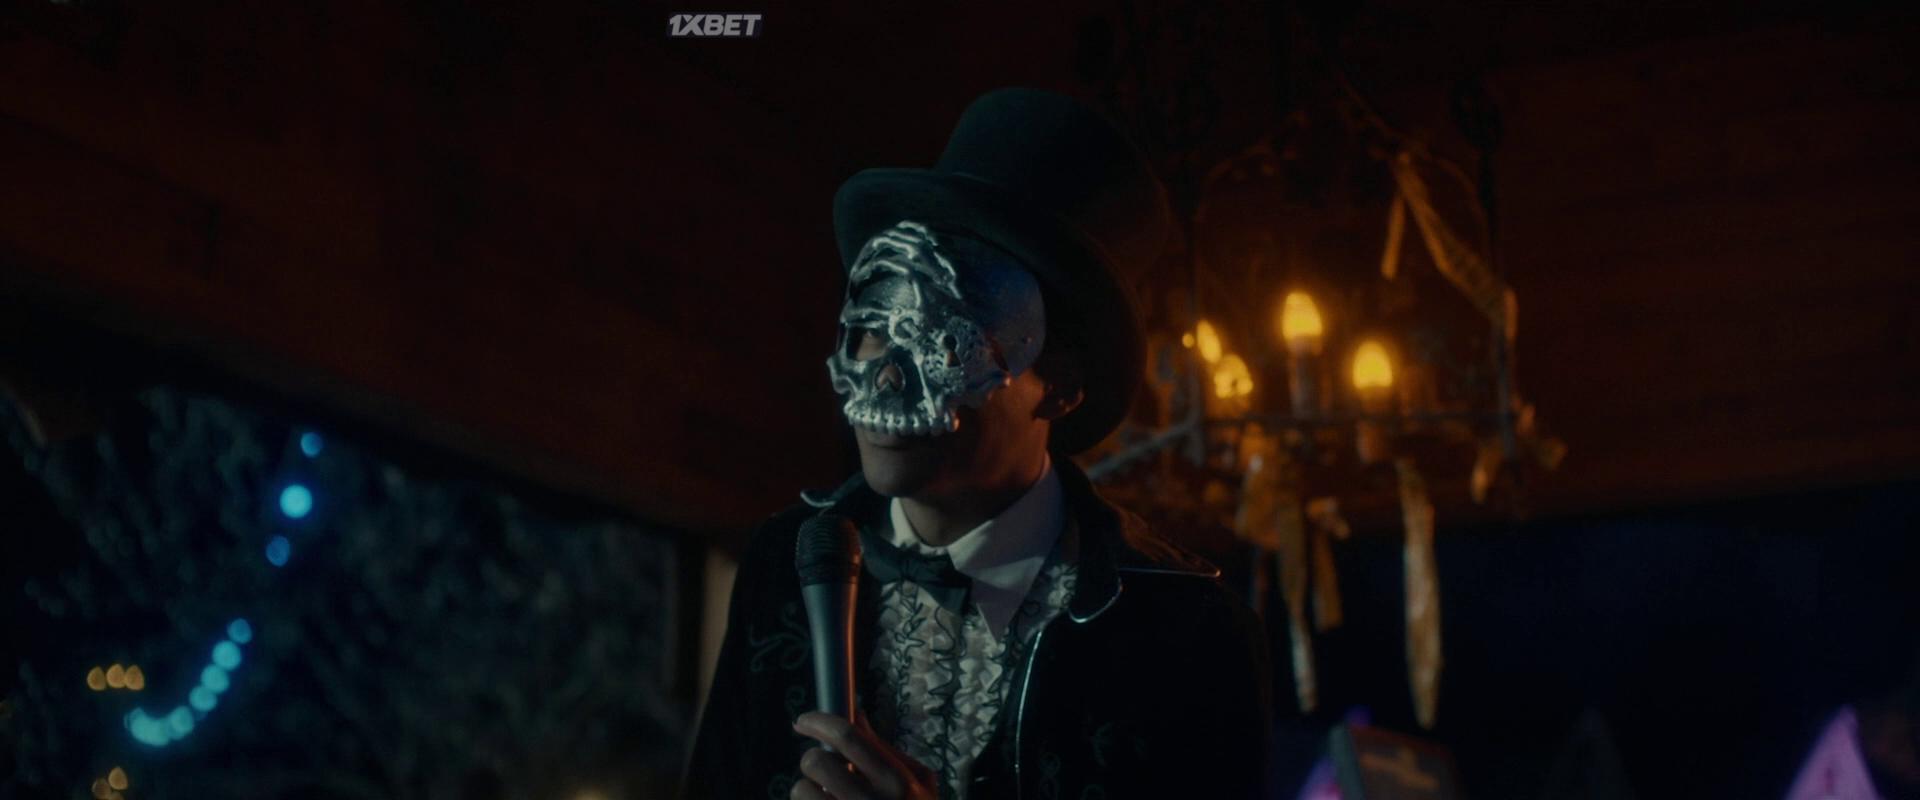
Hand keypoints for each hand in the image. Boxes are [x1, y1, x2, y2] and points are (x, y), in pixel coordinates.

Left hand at [790, 711, 939, 799]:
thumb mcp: (918, 783)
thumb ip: (886, 751)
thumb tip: (857, 716)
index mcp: (898, 782)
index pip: (847, 736)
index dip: (818, 722)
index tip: (804, 721)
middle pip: (817, 762)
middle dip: (812, 761)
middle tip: (821, 769)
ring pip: (801, 791)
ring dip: (806, 792)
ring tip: (825, 799)